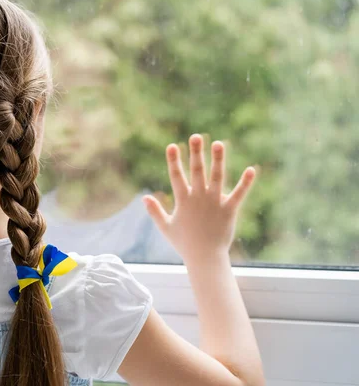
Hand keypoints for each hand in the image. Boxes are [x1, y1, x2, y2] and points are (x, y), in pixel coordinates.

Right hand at [143, 134, 255, 262]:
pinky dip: (245, 183)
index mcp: (183, 201)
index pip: (176, 176)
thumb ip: (155, 211)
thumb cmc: (185, 244)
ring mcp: (215, 203)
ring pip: (217, 177)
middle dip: (196, 153)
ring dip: (218, 160)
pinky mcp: (229, 210)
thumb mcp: (166, 227)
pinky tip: (251, 169)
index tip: (172, 146)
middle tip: (196, 136)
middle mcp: (199, 198)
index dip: (173, 161)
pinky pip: (239, 194)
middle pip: (197, 171)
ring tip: (219, 143)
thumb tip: (144, 197)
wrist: (205, 258)